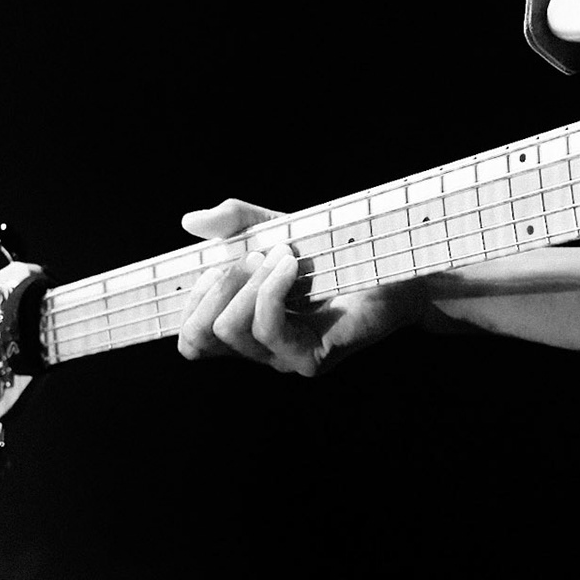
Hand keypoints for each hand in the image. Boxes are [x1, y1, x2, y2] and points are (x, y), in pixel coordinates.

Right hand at [174, 197, 425, 375]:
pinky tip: (290, 265)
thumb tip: (189, 221)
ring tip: (282, 255)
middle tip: (251, 257)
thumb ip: (234, 225)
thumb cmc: (332, 253)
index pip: (191, 341)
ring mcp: (282, 359)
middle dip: (215, 288)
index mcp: (245, 328)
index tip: (213, 264)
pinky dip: (271, 289)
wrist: (390, 266)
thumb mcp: (276, 229)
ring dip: (247, 281)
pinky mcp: (309, 359)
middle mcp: (258, 350)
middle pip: (198, 338)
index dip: (189, 303)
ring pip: (230, 329)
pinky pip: (266, 328)